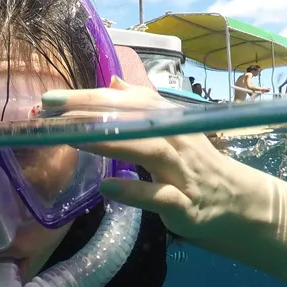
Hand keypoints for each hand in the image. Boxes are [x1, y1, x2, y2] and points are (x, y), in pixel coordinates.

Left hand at [41, 76, 241, 241]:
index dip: (88, 97)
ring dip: (109, 143)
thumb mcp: (170, 129)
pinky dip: (134, 191)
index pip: (125, 100)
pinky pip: (158, 196)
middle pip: (133, 119)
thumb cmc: (194, 164)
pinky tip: (108, 186)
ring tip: (73, 139)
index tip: (50, 99)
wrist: (236, 201)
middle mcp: (175, 138)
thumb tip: (112, 82)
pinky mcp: (183, 203)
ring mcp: (181, 171)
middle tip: (50, 114)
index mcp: (167, 118)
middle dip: (91, 113)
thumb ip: (141, 106)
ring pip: (146, 150)